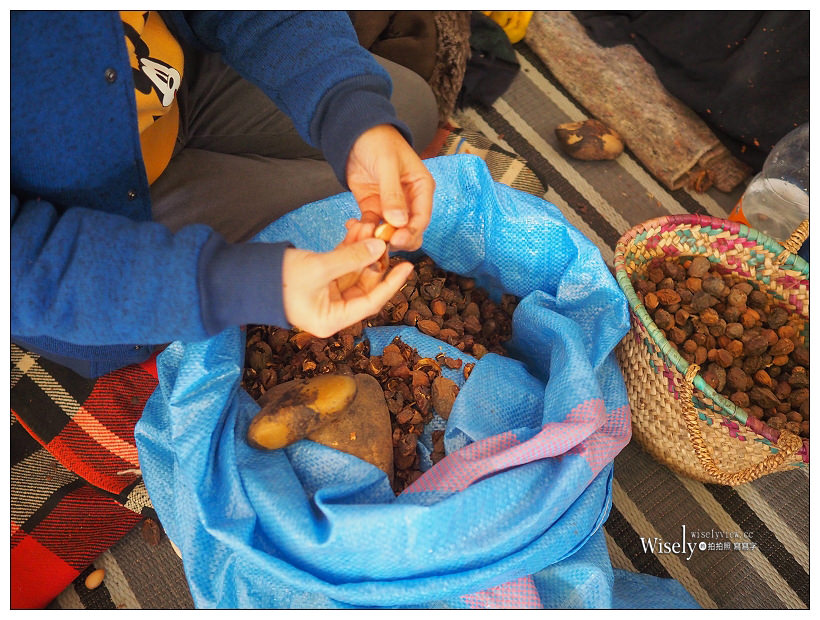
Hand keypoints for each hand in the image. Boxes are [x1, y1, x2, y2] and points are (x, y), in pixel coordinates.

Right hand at [281, 238, 413, 337]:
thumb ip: (350, 258)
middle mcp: (331, 311)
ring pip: (353, 271)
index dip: (391, 284)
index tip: (407, 266)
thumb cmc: (276, 280)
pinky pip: (340, 265)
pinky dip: (348, 249)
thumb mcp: (318, 268)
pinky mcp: (318, 281)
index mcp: (332, 320)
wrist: (242, 276)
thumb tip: (378, 247)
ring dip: (361, 249)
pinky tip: (356, 230)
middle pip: (364, 285)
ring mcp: (325, 296)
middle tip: (385, 237)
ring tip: (369, 225)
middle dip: (374, 259)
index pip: (371, 302)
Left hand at [345, 124, 434, 250]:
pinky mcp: (373, 208)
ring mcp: (391, 207)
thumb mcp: (387, 165)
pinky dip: (364, 231)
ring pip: (390, 233)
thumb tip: (399, 222)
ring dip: (377, 237)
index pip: (422, 218)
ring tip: (362, 233)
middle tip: (380, 242)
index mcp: (421, 188)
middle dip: (397, 240)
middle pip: (410, 231)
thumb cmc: (378, 141)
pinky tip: (353, 227)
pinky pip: (372, 226)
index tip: (397, 240)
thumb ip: (393, 194)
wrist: (354, 133)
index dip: (412, 232)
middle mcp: (410, 201)